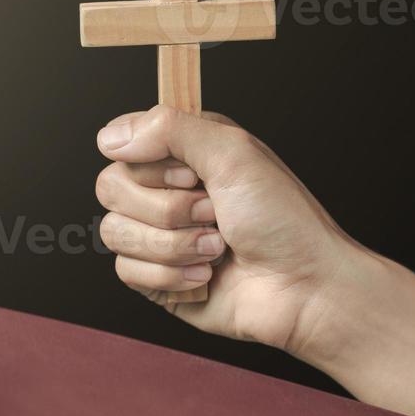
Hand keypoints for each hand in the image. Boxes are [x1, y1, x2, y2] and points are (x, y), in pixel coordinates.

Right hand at [94, 105, 371, 354]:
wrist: (304, 287)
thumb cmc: (283, 220)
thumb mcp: (233, 153)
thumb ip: (169, 128)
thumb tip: (110, 137)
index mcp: (185, 154)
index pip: (123, 145)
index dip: (153, 166)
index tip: (194, 177)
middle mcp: (168, 191)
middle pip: (110, 188)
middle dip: (168, 209)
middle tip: (215, 214)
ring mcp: (161, 237)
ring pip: (114, 232)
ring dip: (174, 244)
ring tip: (217, 249)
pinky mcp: (159, 279)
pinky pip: (126, 271)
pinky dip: (171, 275)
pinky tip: (207, 277)